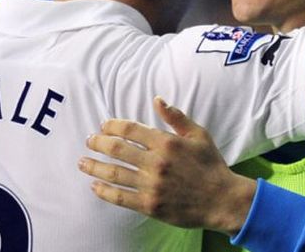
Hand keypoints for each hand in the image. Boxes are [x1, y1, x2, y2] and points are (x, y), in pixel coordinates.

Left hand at [78, 97, 255, 234]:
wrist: (222, 200)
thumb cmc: (211, 165)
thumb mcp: (199, 134)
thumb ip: (176, 117)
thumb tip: (157, 99)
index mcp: (167, 143)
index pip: (130, 130)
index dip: (113, 126)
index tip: (103, 126)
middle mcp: (156, 163)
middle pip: (117, 149)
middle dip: (98, 143)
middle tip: (88, 140)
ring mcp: (152, 185)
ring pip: (114, 173)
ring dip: (94, 166)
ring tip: (82, 162)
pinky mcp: (150, 205)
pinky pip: (121, 197)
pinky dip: (105, 191)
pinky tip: (94, 186)